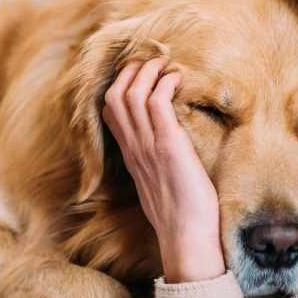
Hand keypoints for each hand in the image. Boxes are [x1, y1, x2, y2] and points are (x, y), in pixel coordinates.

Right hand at [102, 57, 225, 282]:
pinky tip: (178, 79)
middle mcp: (133, 148)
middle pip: (115, 96)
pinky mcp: (168, 145)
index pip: (110, 111)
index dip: (121, 85)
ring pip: (132, 93)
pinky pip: (157, 102)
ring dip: (148, 71)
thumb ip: (158, 164)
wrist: (187, 237)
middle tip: (153, 60)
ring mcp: (147, 146)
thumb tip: (171, 150)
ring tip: (165, 63)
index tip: (140, 73)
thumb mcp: (162, 185)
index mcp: (131, 156)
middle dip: (131, 71)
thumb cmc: (183, 215)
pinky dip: (165, 83)